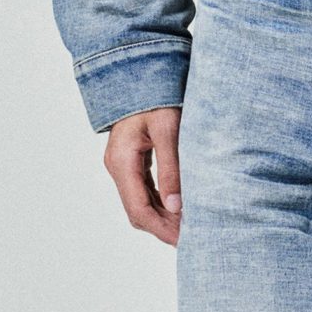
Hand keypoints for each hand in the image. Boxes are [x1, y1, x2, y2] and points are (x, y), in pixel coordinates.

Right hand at [104, 105, 182, 245]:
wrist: (141, 71)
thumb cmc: (156, 96)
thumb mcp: (168, 130)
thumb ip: (172, 169)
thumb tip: (176, 207)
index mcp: (122, 161)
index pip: (139, 210)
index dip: (162, 229)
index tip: (185, 240)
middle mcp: (117, 166)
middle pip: (137, 211)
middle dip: (163, 228)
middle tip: (193, 238)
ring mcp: (122, 164)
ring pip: (140, 202)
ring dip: (163, 217)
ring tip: (190, 226)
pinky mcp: (132, 160)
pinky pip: (144, 190)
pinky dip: (161, 202)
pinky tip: (181, 207)